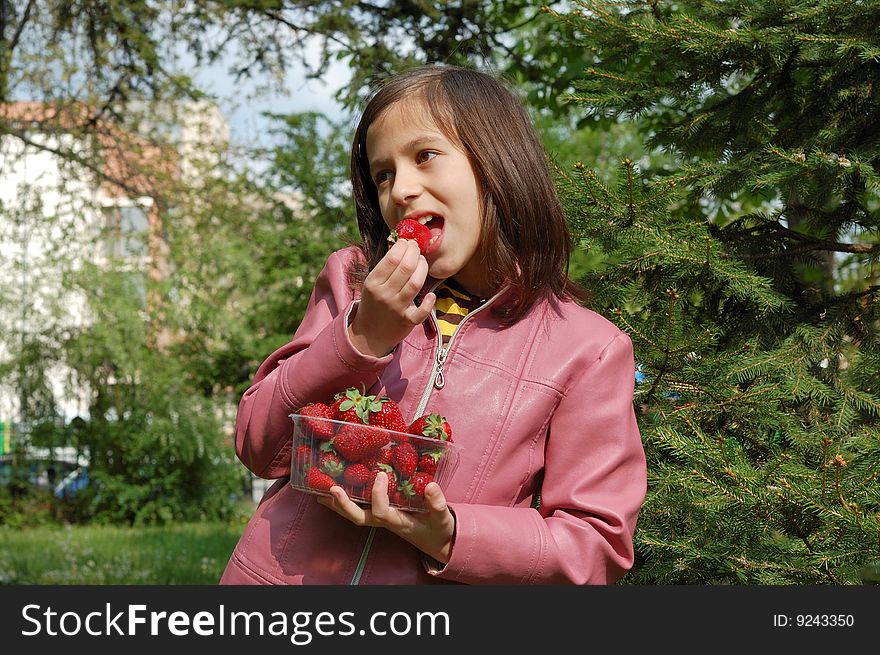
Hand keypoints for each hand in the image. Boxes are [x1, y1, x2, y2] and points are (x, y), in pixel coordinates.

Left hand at [316, 472, 454, 563]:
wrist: (437, 541)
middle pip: (358, 517)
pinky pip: (358, 508)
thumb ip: (438, 503)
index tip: (381, 474)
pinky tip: (334, 490)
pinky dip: (344, 501)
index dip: (377, 494)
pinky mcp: (380, 514)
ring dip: (337, 504)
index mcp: (398, 521)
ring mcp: (380, 518)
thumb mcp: (442, 516)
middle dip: (344, 505)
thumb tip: (430, 486)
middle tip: (332, 488)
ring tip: (320, 489)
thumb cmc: (439, 528)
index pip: (381, 511)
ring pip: (354, 514)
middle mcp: (385, 521)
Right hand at [348, 239, 435, 356]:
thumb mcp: (372, 283)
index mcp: (373, 282)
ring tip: (422, 262)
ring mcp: (396, 308)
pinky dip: (428, 304)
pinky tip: (431, 295)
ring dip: (423, 269)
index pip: (392, 258)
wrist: (369, 334)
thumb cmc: (374, 302)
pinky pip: (421, 313)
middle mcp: (384, 294)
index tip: (407, 242)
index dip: (404, 246)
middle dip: (415, 253)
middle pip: (406, 268)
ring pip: (415, 283)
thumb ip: (385, 267)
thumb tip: (402, 244)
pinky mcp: (407, 321)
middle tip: (417, 248)